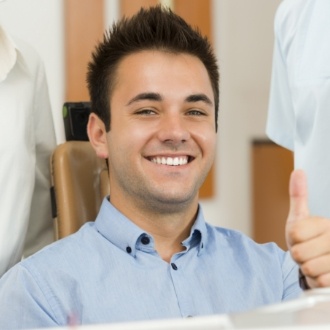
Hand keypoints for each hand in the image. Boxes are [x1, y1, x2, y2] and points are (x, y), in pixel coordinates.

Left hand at [286, 169, 329, 287]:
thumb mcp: (299, 218)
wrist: (322, 264)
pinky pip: (319, 281)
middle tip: (307, 252)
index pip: (295, 233)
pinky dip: (317, 281)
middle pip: (298, 253)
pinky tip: (324, 273)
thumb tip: (298, 171)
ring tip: (316, 262)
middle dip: (298, 255)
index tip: (301, 238)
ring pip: (308, 268)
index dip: (293, 238)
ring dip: (307, 268)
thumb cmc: (307, 239)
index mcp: (326, 224)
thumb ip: (299, 196)